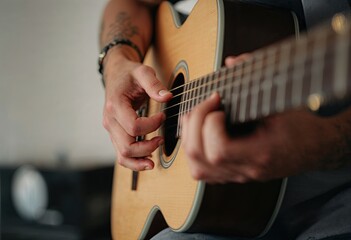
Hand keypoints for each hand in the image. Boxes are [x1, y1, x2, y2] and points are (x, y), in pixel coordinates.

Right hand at [103, 48, 171, 170]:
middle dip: (147, 147)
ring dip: (140, 160)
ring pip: (122, 156)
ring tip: (154, 161)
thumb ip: (154, 84)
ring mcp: (111, 130)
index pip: (134, 127)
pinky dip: (134, 161)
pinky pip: (121, 154)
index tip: (163, 116)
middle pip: (127, 147)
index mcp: (115, 106)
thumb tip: (168, 97)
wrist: (116, 74)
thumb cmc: (129, 73)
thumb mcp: (142, 72)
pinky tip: (147, 160)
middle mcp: (110, 121)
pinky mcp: (115, 134)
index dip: (152, 125)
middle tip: (162, 139)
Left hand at [181, 56, 336, 183]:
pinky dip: (194, 149)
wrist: (316, 148)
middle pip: (201, 159)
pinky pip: (203, 170)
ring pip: (197, 169)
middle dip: (194, 126)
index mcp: (262, 154)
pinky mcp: (233, 174)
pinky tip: (201, 131)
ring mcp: (238, 175)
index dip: (210, 124)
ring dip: (190, 138)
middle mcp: (246, 170)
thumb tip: (231, 62)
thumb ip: (255, 79)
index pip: (219, 151)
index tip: (218, 101)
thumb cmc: (301, 125)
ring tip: (200, 116)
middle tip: (206, 104)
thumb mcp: (282, 100)